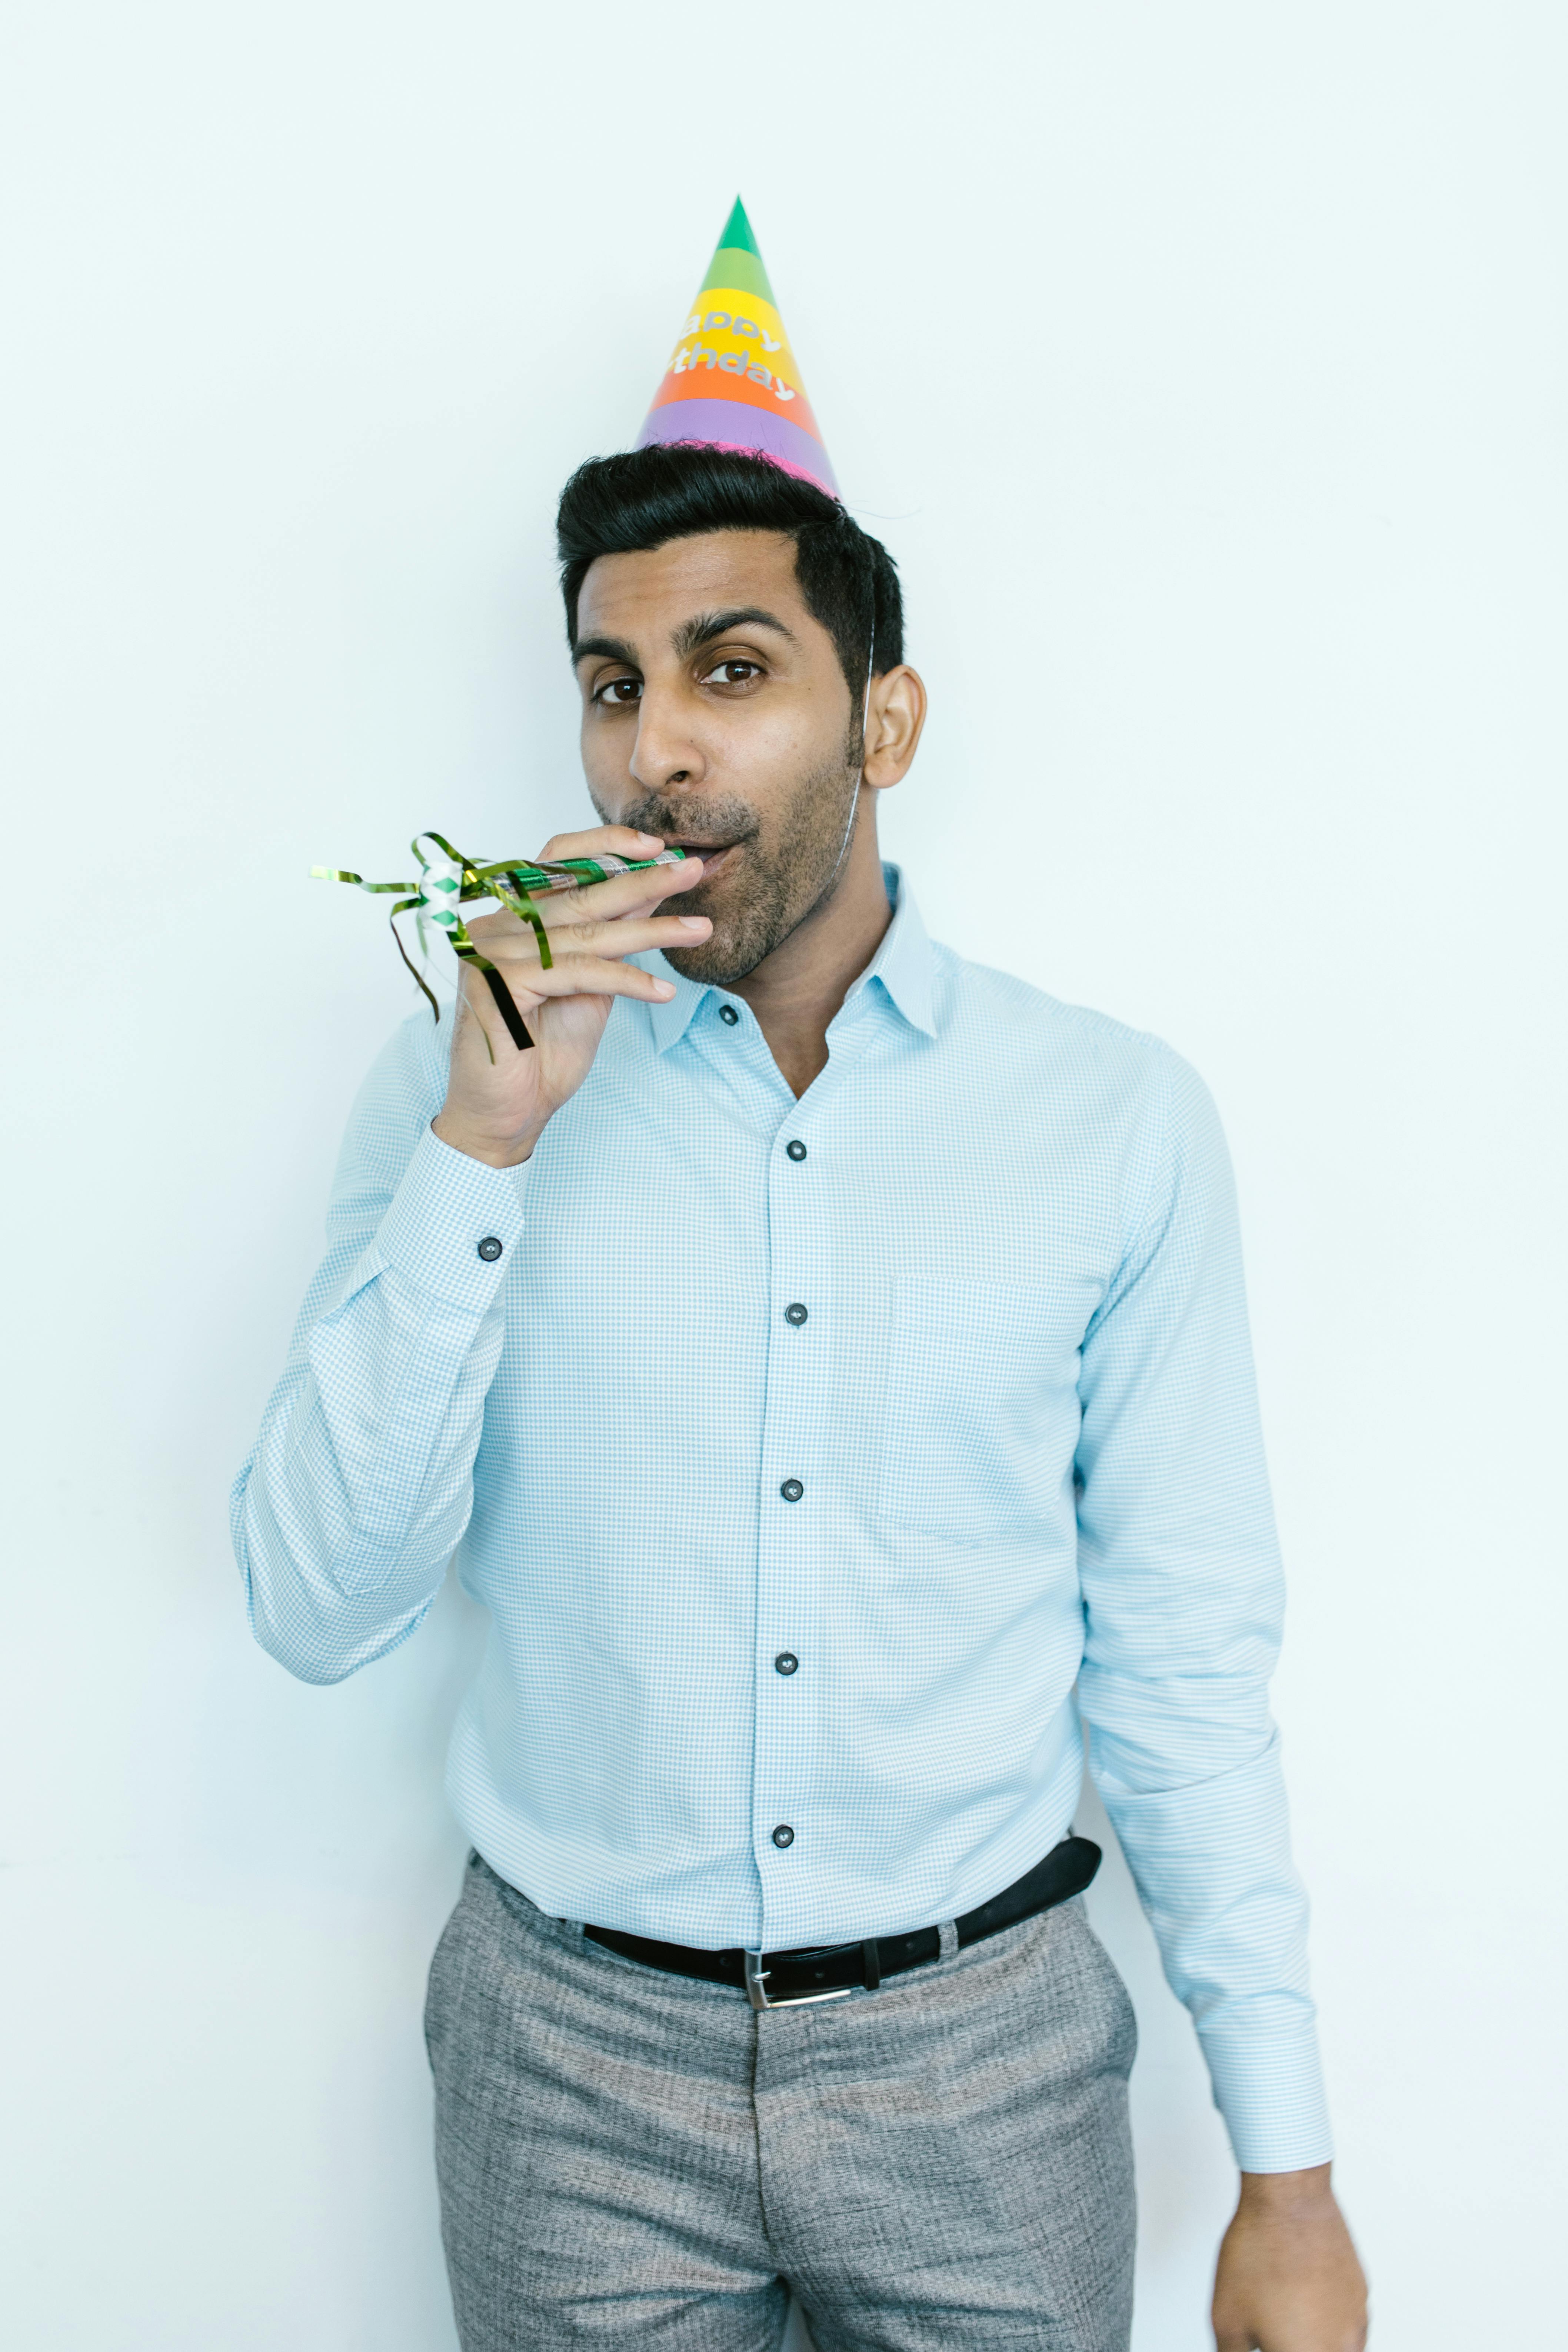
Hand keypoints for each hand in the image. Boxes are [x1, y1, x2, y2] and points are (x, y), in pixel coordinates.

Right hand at [431, 826, 711, 1166]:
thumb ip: (608, 937)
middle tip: (693, 871)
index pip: (553, 861)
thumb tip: (649, 889)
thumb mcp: (590, 983)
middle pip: (578, 893)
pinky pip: (577, 972)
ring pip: (585, 934)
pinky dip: (627, 980)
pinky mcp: (499, 985)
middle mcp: (494, 928)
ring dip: (652, 930)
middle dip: (643, 880)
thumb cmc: (543, 1052)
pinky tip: (664, 992)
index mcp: (510, 919)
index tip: (657, 847)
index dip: (604, 846)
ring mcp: (490, 954)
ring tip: (700, 928)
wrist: (508, 1114)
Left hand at [1213, 2165, 1366, 2349]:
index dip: (1269, 2349)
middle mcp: (1341, 2348)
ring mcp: (1357, 2323)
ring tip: (1286, 2315)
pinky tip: (1303, 2298)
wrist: (1288, 2201)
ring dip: (1314, 2340)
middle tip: (1271, 2331)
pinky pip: (1347, 2324)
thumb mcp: (1227, 2320)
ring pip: (1338, 2348)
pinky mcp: (1362, 2297)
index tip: (1262, 2343)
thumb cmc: (1259, 2254)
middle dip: (1290, 2344)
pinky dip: (1327, 2321)